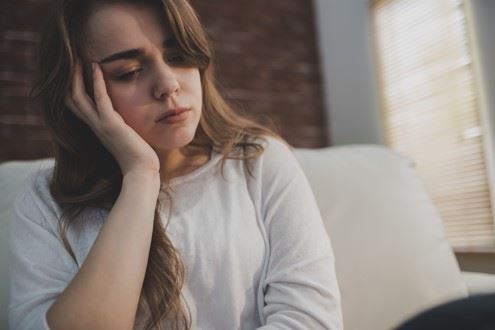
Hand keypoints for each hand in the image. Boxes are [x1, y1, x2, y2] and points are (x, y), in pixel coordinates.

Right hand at [65, 61, 159, 177]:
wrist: (142, 171)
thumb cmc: (138, 157)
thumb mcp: (126, 137)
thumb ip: (122, 127)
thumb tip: (129, 120)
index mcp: (97, 128)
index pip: (77, 106)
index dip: (73, 89)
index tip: (77, 72)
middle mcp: (94, 126)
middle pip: (70, 99)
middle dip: (69, 79)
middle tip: (72, 60)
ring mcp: (101, 125)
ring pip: (78, 97)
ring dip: (78, 76)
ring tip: (79, 59)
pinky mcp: (111, 124)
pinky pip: (100, 99)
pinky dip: (97, 82)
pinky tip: (97, 67)